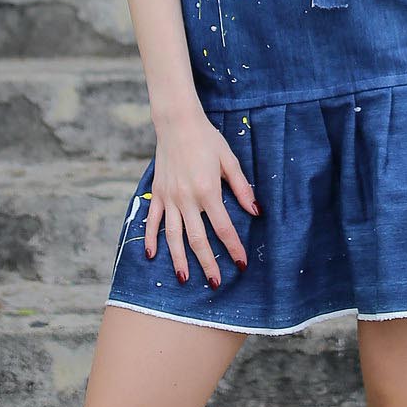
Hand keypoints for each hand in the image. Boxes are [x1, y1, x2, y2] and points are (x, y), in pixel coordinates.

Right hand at [146, 104, 258, 286]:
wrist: (177, 123)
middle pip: (198, 239)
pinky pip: (152, 220)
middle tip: (215, 282)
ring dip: (179, 259)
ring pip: (174, 236)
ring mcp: (169, 198)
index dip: (233, 248)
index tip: (241, 264)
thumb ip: (242, 188)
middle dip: (207, 263)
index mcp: (208, 191)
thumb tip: (256, 211)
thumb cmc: (207, 139)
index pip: (223, 227)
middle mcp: (187, 199)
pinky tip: (151, 255)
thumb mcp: (230, 160)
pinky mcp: (157, 193)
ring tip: (185, 278)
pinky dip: (151, 238)